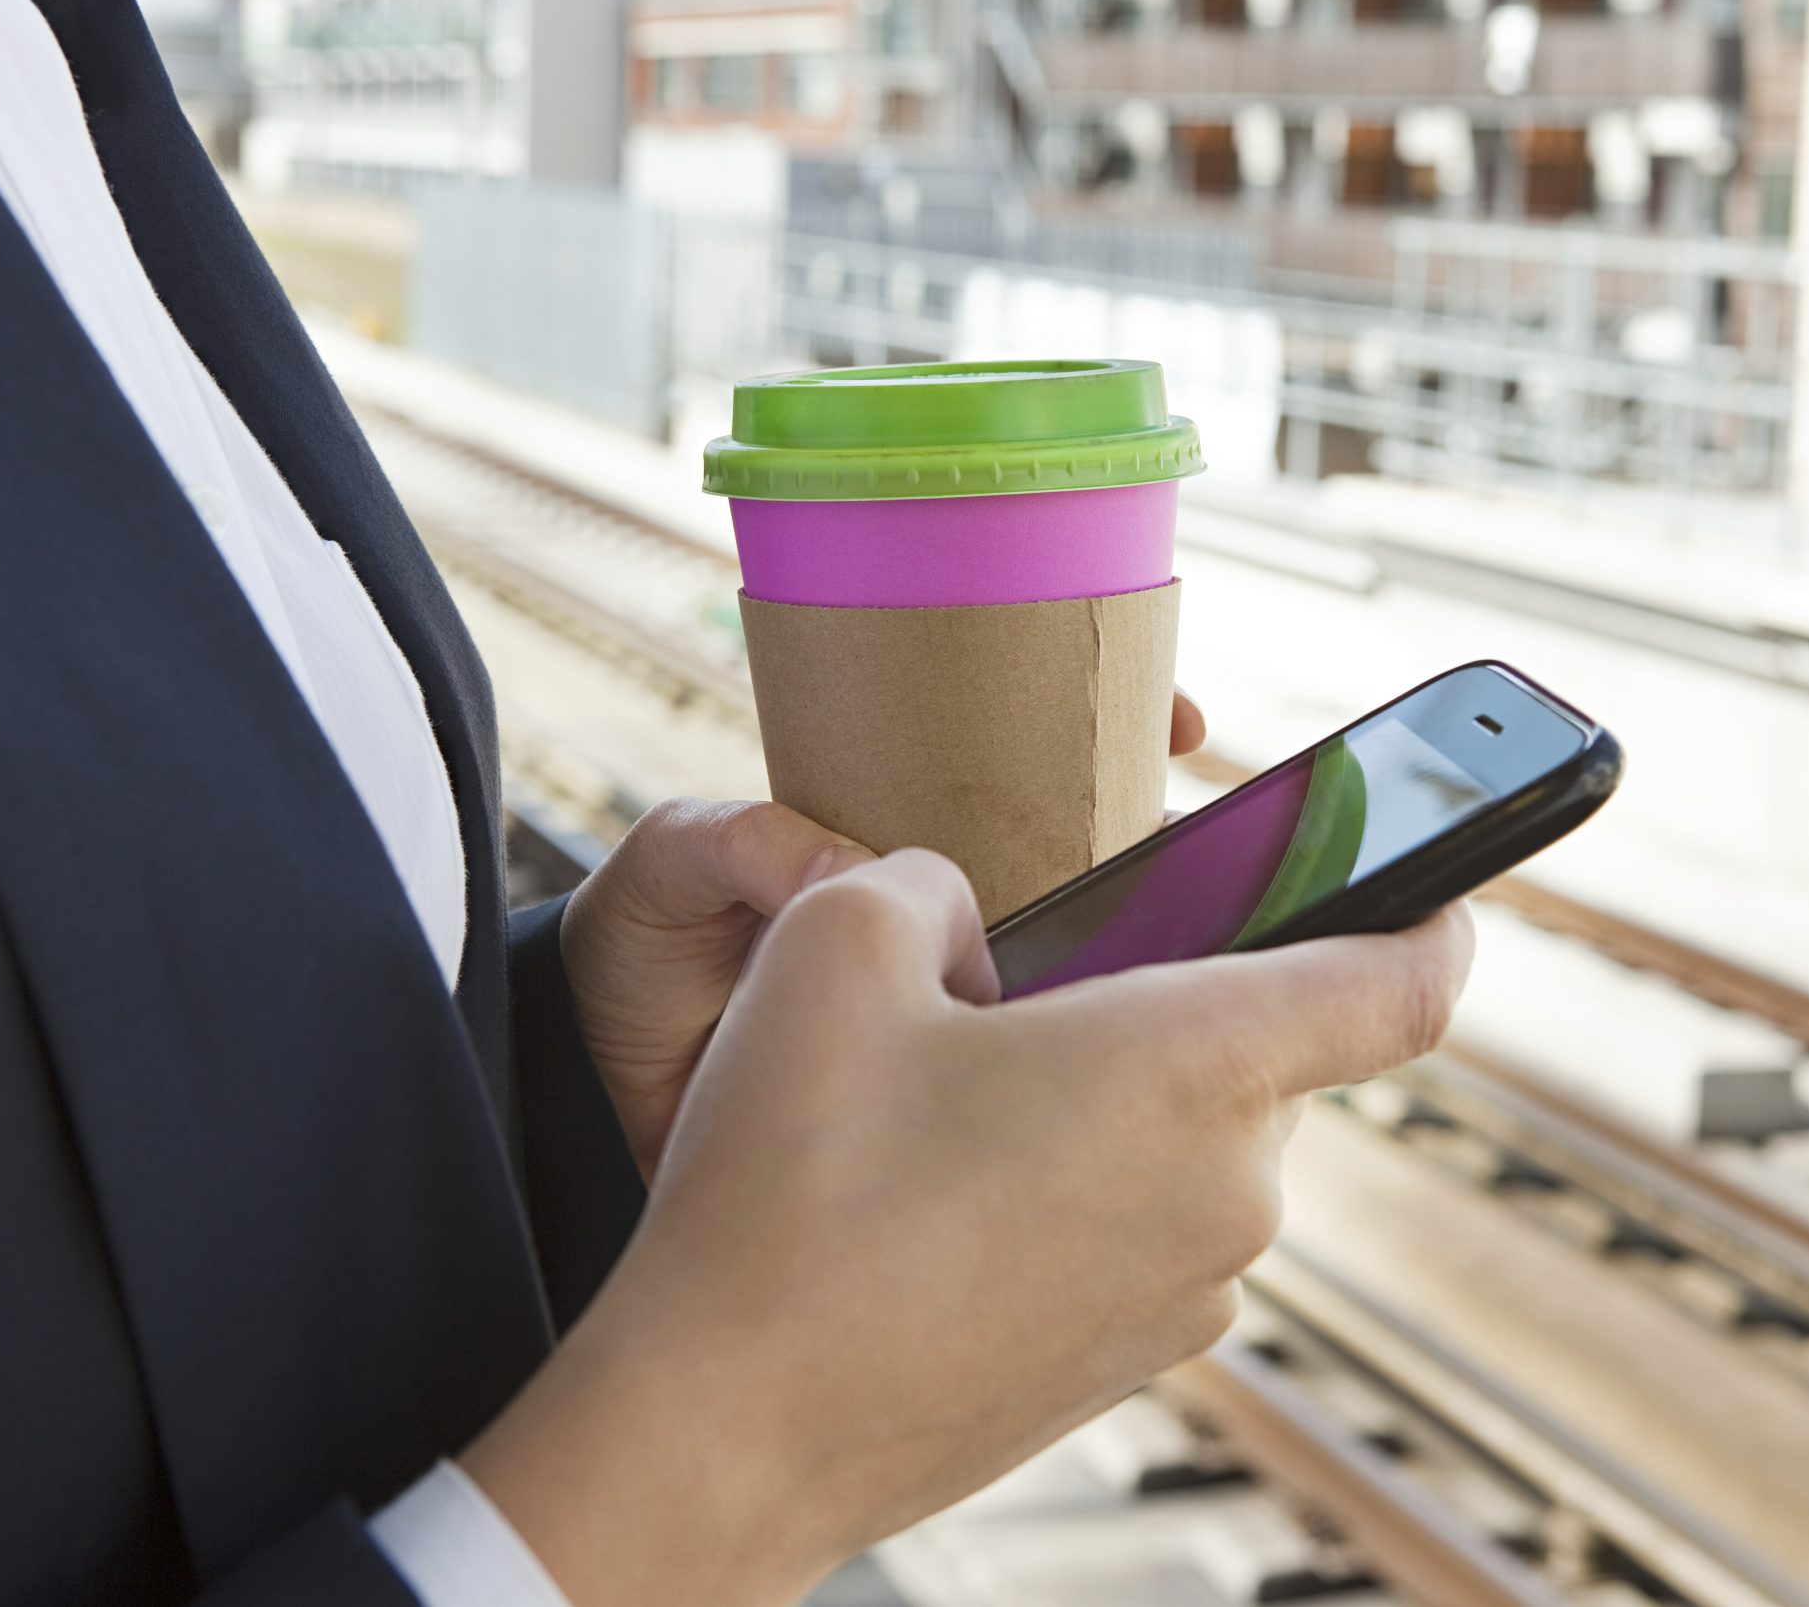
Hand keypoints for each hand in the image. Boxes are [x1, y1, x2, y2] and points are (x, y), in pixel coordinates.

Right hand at [467, 850, 1473, 1606]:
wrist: (723, 1429)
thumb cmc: (787, 1183)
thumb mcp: (836, 939)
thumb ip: (935, 886)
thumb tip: (965, 923)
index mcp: (1199, 1068)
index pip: (1404, 981)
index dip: (1433, 910)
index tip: (1429, 881)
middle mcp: (1230, 1192)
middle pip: (1262, 1056)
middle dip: (1171, 1005)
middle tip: (1037, 990)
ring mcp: (1188, 1297)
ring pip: (1191, 1149)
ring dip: (1111, 1105)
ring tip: (954, 1110)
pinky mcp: (1129, 1366)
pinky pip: (1139, 1235)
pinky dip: (1078, 1196)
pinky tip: (943, 1203)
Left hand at [560, 690, 1209, 1171]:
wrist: (597, 1087)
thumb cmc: (642, 946)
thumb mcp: (676, 860)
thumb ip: (746, 842)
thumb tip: (844, 865)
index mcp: (894, 826)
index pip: (1024, 752)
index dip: (1115, 719)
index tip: (1185, 723)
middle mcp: (946, 902)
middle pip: (1088, 847)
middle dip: (1159, 829)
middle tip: (1211, 833)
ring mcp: (959, 990)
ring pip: (1084, 953)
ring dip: (1144, 944)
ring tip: (1194, 937)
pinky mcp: (953, 1081)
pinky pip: (1041, 1052)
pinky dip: (1091, 1048)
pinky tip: (1131, 1054)